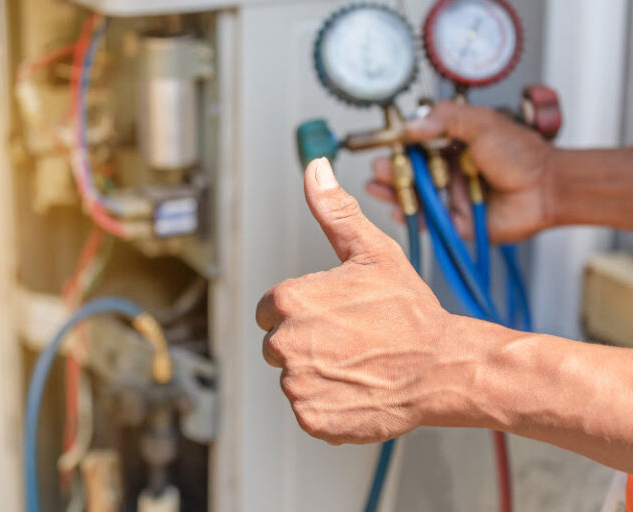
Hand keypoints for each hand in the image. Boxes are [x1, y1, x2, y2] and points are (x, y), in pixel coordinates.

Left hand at [255, 157, 468, 444]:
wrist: (443, 368)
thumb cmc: (410, 312)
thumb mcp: (372, 252)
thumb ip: (334, 211)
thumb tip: (315, 169)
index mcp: (289, 302)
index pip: (269, 310)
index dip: (302, 312)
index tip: (333, 316)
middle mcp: (285, 344)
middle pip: (278, 345)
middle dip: (307, 342)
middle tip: (351, 340)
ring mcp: (298, 385)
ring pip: (294, 378)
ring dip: (318, 374)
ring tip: (358, 363)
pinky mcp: (312, 418)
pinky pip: (308, 409)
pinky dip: (328, 404)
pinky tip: (357, 388)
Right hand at [367, 101, 556, 242]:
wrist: (547, 188)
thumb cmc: (521, 154)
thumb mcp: (481, 123)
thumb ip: (445, 119)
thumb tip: (410, 125)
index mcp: (452, 146)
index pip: (415, 145)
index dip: (397, 146)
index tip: (382, 144)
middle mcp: (447, 171)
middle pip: (409, 172)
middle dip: (389, 171)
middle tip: (377, 168)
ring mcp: (449, 197)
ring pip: (413, 197)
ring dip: (393, 192)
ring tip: (376, 187)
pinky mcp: (454, 222)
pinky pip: (426, 221)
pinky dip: (409, 217)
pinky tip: (396, 208)